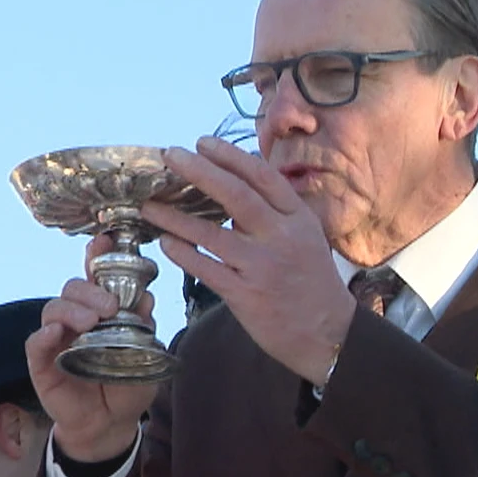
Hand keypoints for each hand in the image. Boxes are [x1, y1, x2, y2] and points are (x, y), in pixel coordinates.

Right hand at [26, 239, 159, 462]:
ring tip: (89, 323)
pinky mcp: (42, 363)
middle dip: (89, 290)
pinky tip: (55, 334)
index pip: (94, 277)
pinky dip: (44, 335)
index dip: (96, 256)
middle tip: (109, 307)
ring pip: (53, 309)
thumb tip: (148, 299)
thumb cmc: (126, 386)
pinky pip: (35, 343)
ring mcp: (56, 340)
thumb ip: (144, 329)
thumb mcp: (143, 356)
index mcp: (100, 312)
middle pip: (72, 288)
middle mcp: (76, 319)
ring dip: (71, 310)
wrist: (111, 425)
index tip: (104, 240)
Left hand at [141, 137, 354, 385]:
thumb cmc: (311, 281)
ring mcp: (261, 266)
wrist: (327, 334)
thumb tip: (234, 182)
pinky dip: (182, 253)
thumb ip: (275, 212)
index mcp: (298, 218)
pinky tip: (165, 242)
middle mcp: (281, 237)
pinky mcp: (244, 295)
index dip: (230, 156)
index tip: (202, 142)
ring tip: (150, 205)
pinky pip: (205, 268)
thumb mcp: (305, 236)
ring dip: (175, 217)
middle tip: (170, 155)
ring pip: (211, 233)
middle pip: (235, 195)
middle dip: (199, 171)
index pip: (262, 176)